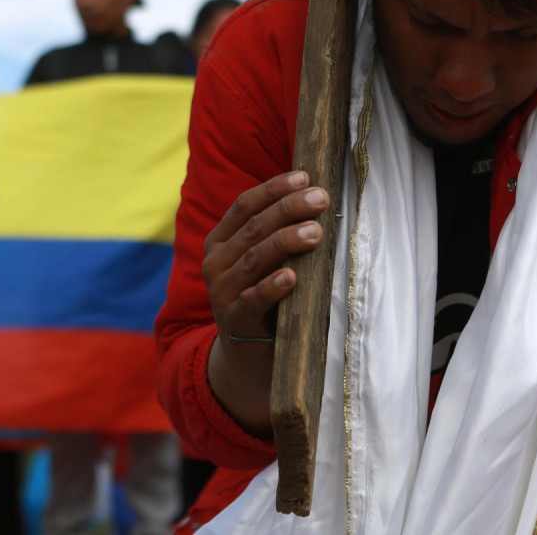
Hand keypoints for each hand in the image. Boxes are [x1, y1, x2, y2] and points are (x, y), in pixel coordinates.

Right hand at [202, 171, 327, 436]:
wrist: (246, 360)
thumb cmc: (265, 300)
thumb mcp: (264, 263)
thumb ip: (277, 234)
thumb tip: (316, 197)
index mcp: (221, 241)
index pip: (245, 205)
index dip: (274, 188)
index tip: (305, 177)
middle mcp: (216, 263)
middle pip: (253, 227)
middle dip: (288, 208)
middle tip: (321, 199)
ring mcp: (222, 293)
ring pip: (254, 259)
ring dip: (286, 241)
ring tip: (315, 232)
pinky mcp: (234, 321)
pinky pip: (253, 300)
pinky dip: (272, 286)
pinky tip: (292, 277)